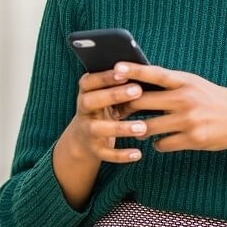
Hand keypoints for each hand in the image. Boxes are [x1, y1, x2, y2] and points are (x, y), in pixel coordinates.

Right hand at [51, 63, 150, 209]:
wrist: (84, 139)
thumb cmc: (105, 108)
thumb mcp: (106, 94)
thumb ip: (119, 84)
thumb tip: (143, 71)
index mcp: (86, 92)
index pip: (89, 81)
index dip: (104, 77)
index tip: (123, 72)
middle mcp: (83, 110)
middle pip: (91, 101)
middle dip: (113, 95)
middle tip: (137, 90)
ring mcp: (87, 130)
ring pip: (98, 129)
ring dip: (120, 127)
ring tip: (142, 126)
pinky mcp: (94, 150)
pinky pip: (106, 153)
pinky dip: (121, 155)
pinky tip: (138, 153)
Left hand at [114, 63, 226, 185]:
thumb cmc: (212, 99)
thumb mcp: (194, 84)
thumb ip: (169, 83)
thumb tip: (138, 81)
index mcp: (185, 81)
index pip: (154, 73)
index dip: (134, 70)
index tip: (115, 68)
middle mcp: (186, 99)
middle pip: (143, 102)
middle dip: (125, 107)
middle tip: (116, 111)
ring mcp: (189, 120)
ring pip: (148, 127)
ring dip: (139, 130)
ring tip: (137, 129)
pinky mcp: (193, 140)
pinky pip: (162, 144)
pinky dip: (157, 144)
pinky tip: (159, 142)